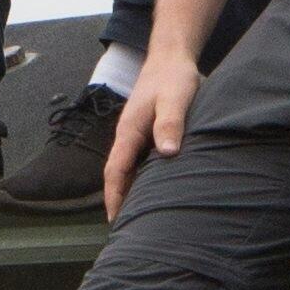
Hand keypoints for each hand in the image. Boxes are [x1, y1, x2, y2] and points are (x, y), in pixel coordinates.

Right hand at [102, 49, 198, 214]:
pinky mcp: (148, 135)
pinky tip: (153, 194)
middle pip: (118, 176)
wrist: (171, 58)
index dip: (114, 196)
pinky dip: (141, 180)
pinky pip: (140, 163)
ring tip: (137, 221)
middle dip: (118, 202)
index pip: (116, 171)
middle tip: (124, 232)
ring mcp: (137, 136)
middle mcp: (129, 137)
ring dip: (130, 193)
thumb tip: (167, 153)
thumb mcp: (175, 99)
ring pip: (129, 171)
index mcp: (130, 131)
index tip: (114, 221)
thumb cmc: (173, 78)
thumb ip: (170, 123)